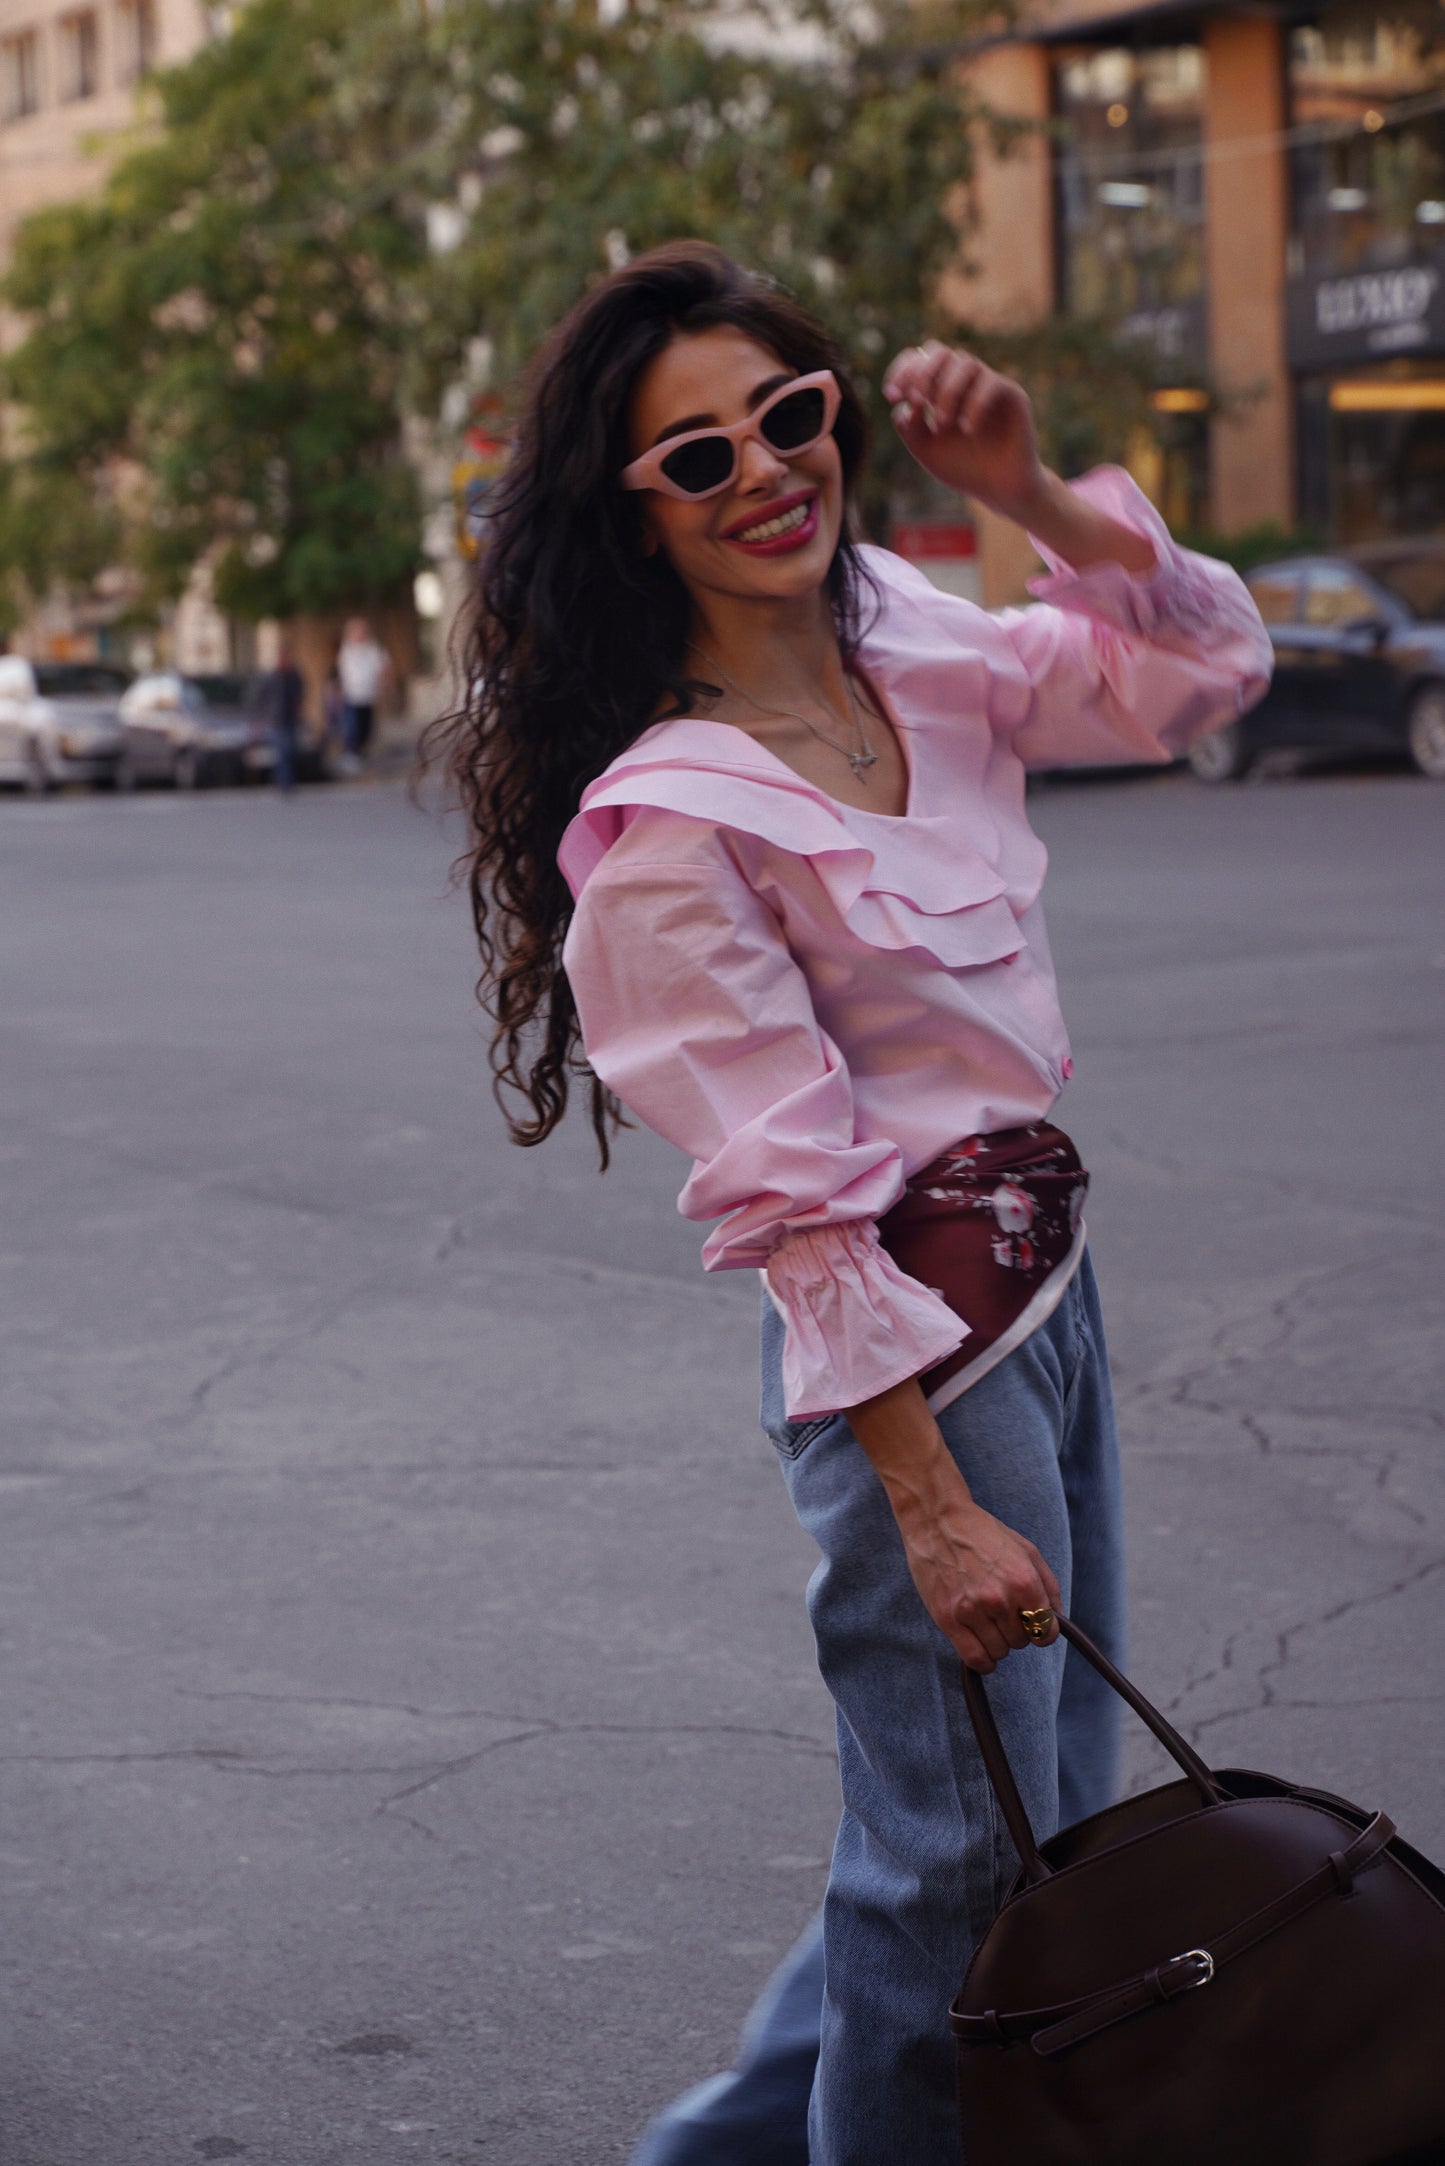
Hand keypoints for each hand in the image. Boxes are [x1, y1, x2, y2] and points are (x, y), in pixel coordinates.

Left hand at [882, 340, 1046, 523]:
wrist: (1000, 489)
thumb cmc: (963, 468)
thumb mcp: (925, 450)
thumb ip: (909, 427)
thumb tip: (906, 402)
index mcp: (939, 390)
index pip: (917, 360)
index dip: (901, 370)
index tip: (892, 396)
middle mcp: (963, 382)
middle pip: (939, 351)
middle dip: (922, 373)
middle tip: (917, 401)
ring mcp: (987, 384)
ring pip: (964, 362)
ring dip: (947, 391)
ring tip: (942, 425)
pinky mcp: (1011, 394)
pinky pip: (990, 383)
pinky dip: (973, 404)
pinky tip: (967, 430)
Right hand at [893, 1483, 1062, 1675]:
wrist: (937, 1519)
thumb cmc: (983, 1532)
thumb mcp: (1026, 1549)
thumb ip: (1048, 1586)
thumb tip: (1057, 1619)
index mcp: (1023, 1581)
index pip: (1045, 1632)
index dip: (1043, 1630)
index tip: (1034, 1624)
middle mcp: (999, 1599)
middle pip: (1021, 1642)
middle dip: (1017, 1630)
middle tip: (1004, 1611)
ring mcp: (971, 1610)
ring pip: (999, 1652)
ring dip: (999, 1642)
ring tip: (989, 1621)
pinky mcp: (947, 1618)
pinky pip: (974, 1658)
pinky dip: (984, 1660)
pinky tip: (983, 1648)